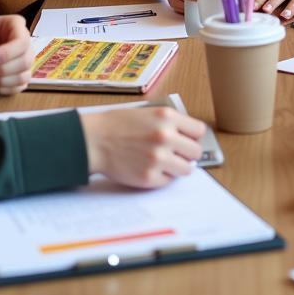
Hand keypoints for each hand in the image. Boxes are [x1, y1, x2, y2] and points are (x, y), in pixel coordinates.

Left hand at [0, 15, 33, 94]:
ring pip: (24, 76)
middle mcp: (24, 42)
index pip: (22, 42)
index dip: (6, 54)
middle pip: (25, 60)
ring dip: (1, 81)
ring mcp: (23, 60)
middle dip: (1, 70)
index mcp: (15, 25)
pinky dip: (2, 89)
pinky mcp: (19, 76)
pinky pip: (18, 87)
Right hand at [80, 106, 205, 187]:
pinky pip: (168, 181)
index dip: (193, 136)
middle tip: (177, 154)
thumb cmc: (118, 125)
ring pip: (186, 169)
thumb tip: (190, 138)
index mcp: (167, 117)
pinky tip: (149, 168)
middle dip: (187, 154)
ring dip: (177, 167)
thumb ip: (171, 123)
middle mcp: (165, 137)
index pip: (199, 131)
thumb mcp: (149, 113)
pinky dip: (162, 177)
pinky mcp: (149, 177)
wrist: (94, 140)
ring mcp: (158, 158)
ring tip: (164, 163)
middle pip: (196, 152)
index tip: (188, 140)